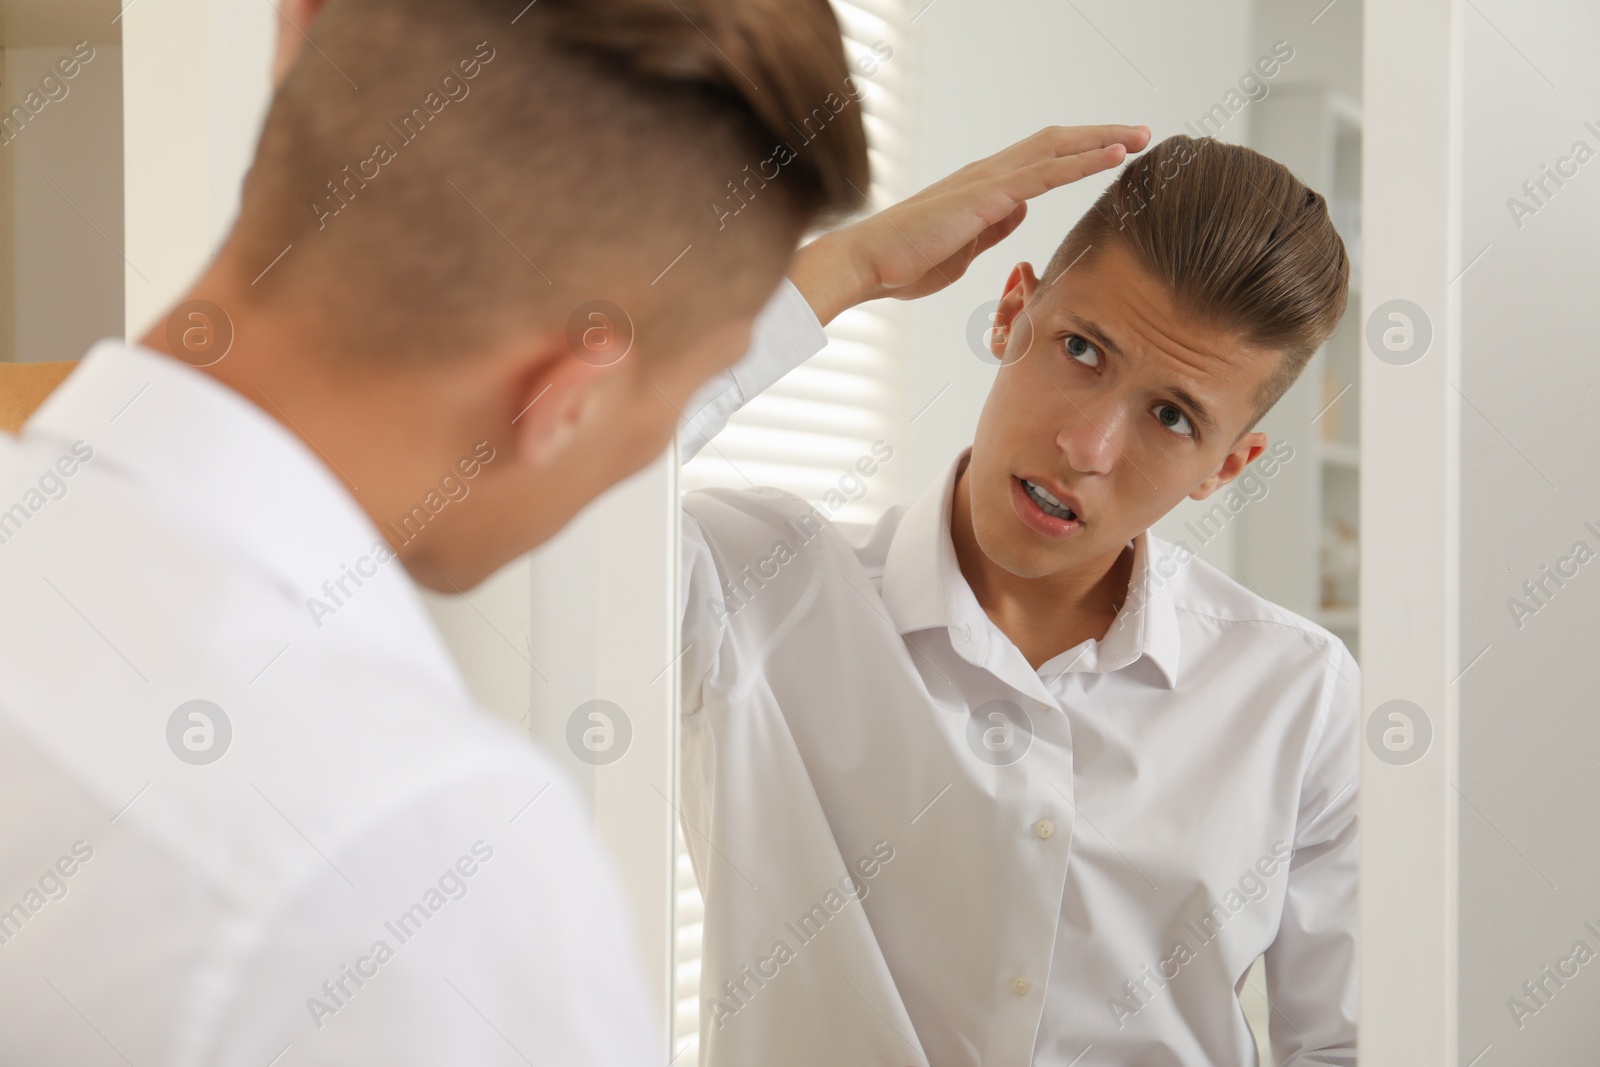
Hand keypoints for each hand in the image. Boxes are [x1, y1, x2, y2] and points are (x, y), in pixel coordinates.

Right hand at [789, 124, 1150, 323]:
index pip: (1041, 160)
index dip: (1079, 153)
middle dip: (1100, 137)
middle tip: (1139, 135)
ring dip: (1103, 141)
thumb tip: (1019, 210)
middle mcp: (989, 174)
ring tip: (1139, 137)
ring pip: (1057, 149)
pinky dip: (1084, 161)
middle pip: (1056, 143)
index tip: (1113, 153)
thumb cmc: (904, 263)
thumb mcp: (962, 248)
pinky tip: (1114, 156)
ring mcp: (989, 181)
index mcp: (984, 188)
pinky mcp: (988, 195)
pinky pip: (1046, 173)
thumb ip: (992, 227)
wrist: (868, 263)